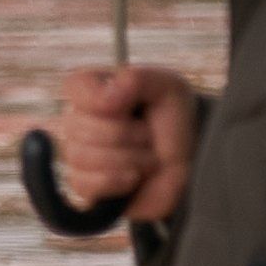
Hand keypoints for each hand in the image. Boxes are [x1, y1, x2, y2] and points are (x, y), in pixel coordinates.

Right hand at [55, 65, 197, 222]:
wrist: (189, 166)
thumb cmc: (175, 123)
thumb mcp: (169, 88)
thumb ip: (138, 79)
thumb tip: (106, 98)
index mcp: (95, 90)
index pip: (76, 86)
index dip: (100, 98)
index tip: (131, 106)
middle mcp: (79, 121)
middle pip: (79, 126)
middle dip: (125, 134)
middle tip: (148, 136)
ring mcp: (78, 155)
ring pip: (82, 156)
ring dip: (127, 159)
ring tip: (147, 158)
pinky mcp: (82, 186)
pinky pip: (81, 183)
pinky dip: (115, 181)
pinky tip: (133, 178)